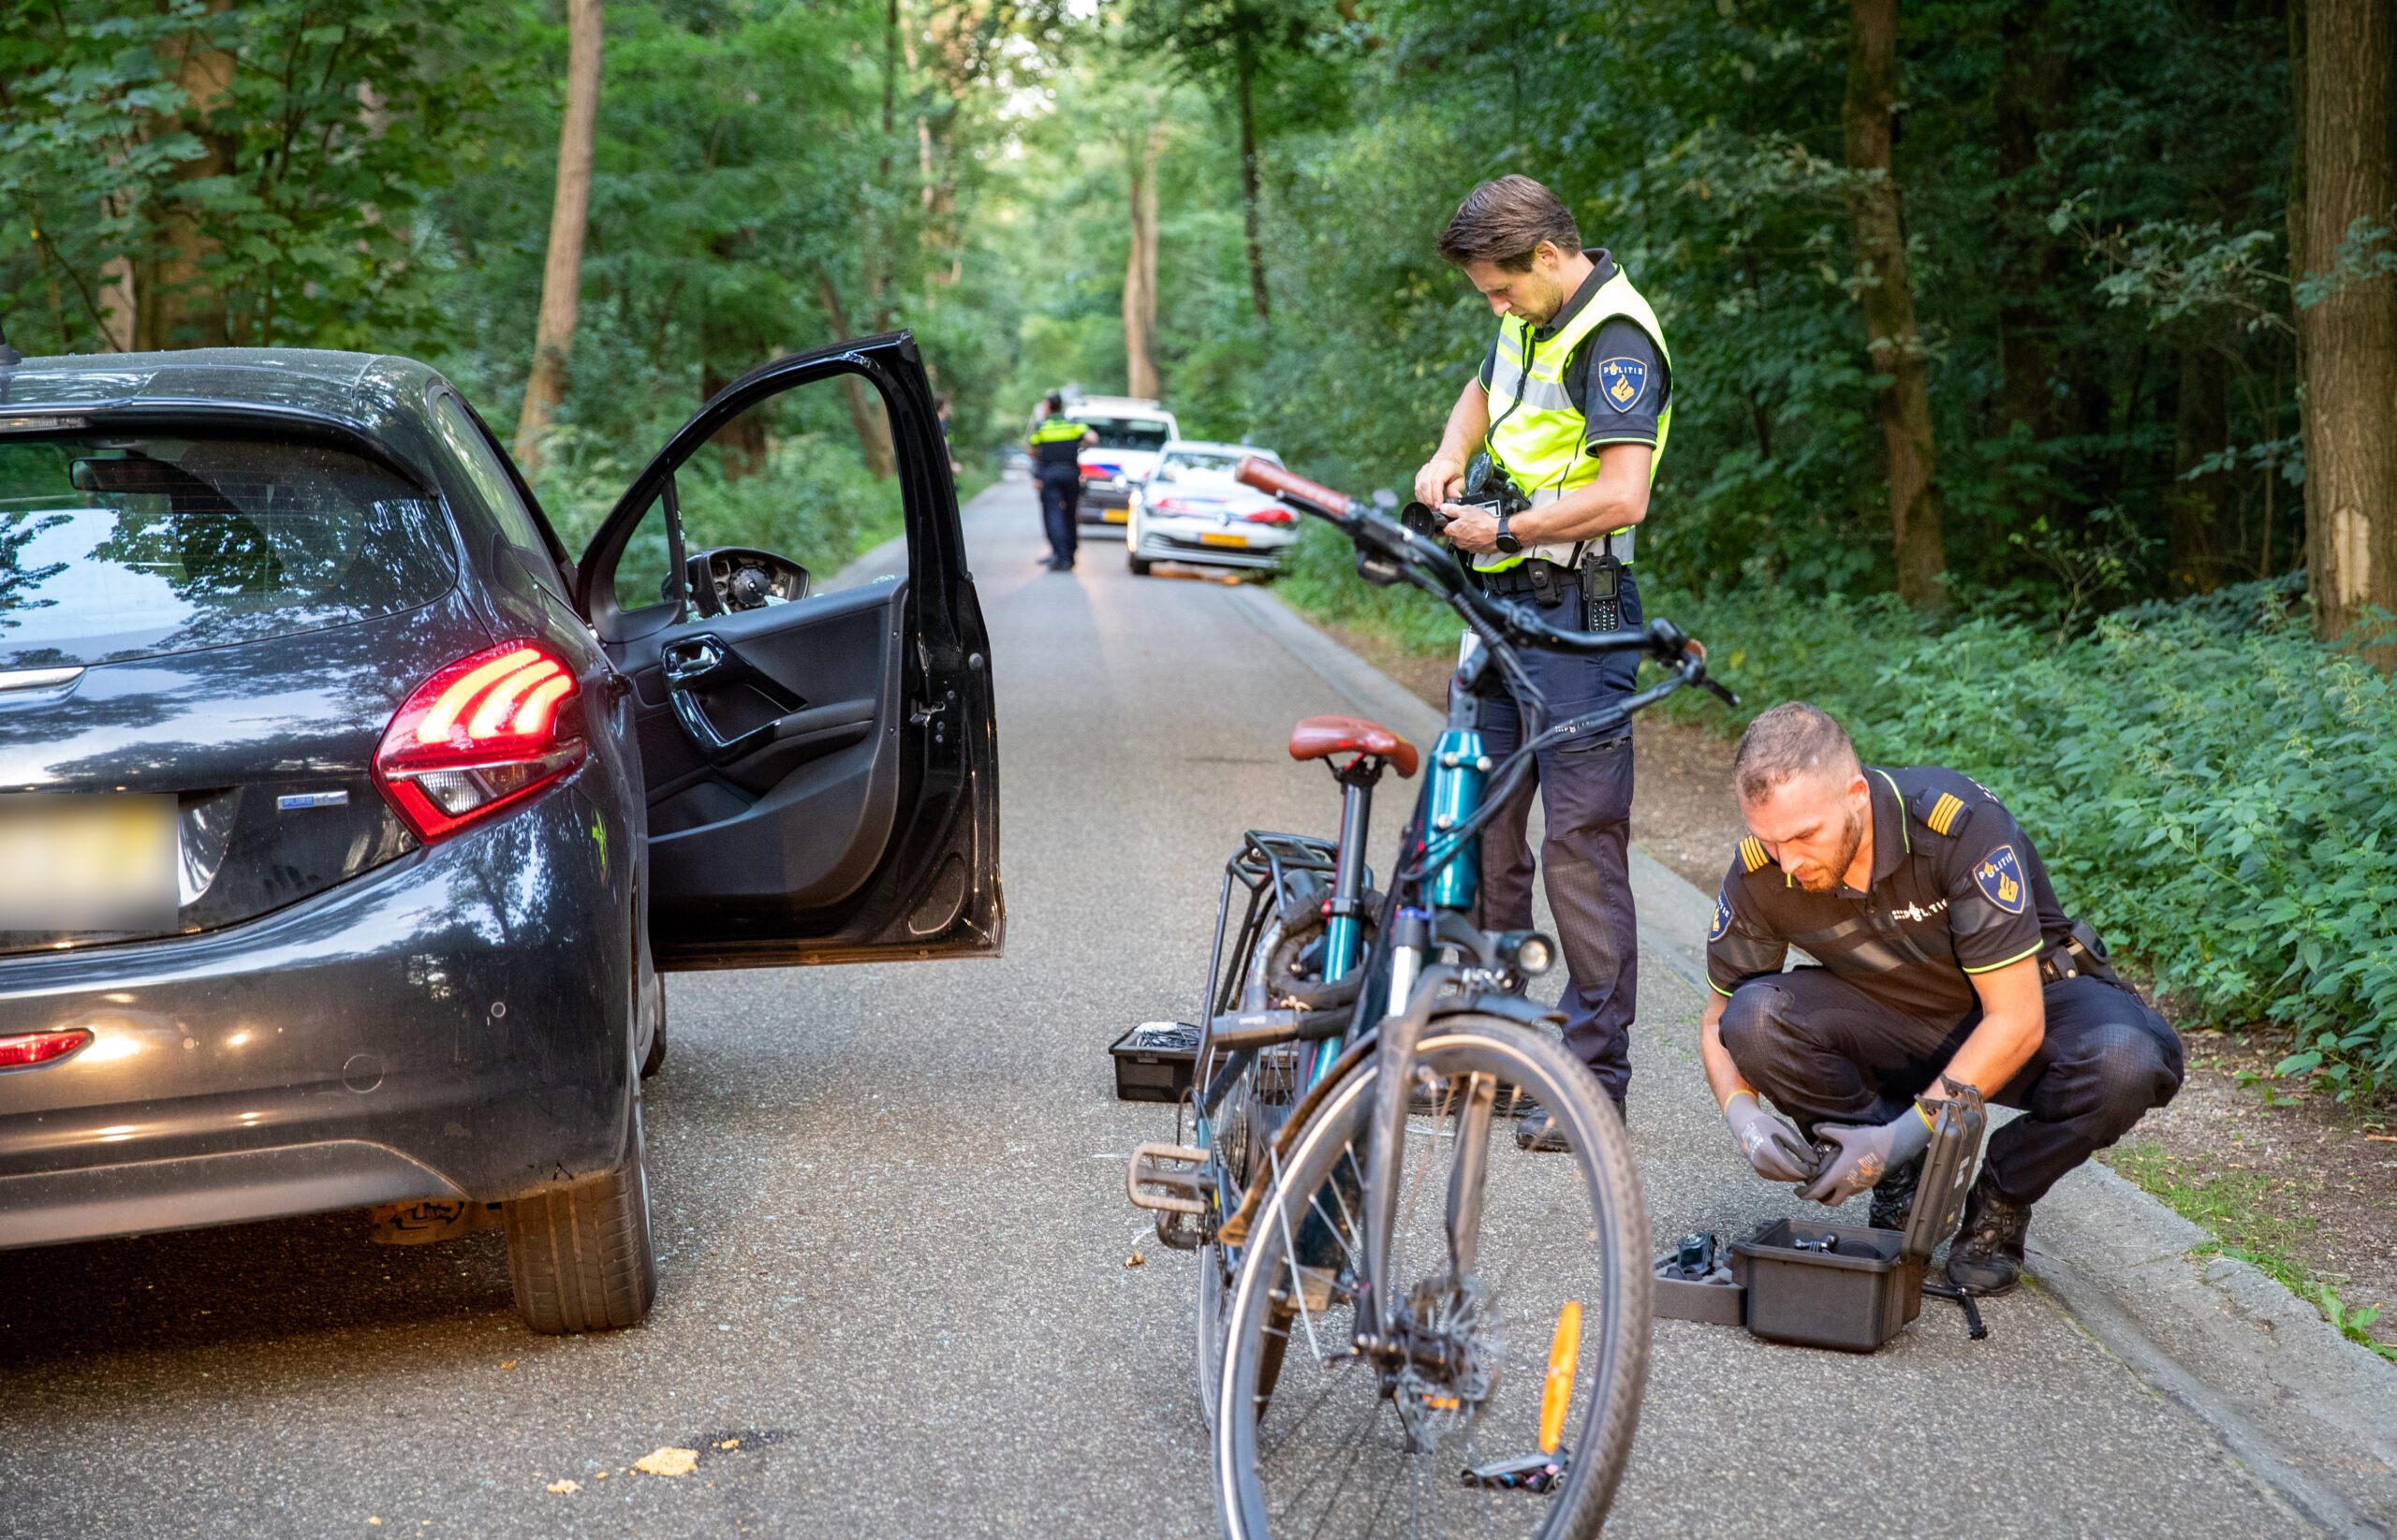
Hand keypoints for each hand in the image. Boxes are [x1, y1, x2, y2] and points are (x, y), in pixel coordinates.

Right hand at [1414, 455, 1463, 509]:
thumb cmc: (1454, 471)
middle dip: (1429, 499)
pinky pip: (1416, 488)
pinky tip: (1427, 502)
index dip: (1436, 494)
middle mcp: (1432, 466)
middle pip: (1425, 484)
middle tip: (1435, 508)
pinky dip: (1421, 497)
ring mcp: (1423, 470)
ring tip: (1431, 507)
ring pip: (1419, 487)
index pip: (1436, 480)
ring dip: (1424, 500)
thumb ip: (1456, 488)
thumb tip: (1455, 497)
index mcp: (1444, 466)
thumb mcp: (1460, 479)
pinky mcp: (1419, 475)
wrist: (1447, 460)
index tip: (1439, 505)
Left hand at [1442, 503, 1499, 553]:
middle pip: (1453, 533)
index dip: (1444, 523)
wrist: (1499, 534)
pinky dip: (1475, 538)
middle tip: (1466, 520)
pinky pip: (1472, 543)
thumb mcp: (1466, 510)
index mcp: (1453, 531)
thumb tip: (1443, 508)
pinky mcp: (1475, 550)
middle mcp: (1458, 541)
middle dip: (1457, 527)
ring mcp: (1467, 547)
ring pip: (1462, 538)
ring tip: (1475, 525)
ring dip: (1466, 533)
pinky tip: (1480, 532)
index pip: (1441, 529)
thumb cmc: (1483, 523)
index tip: (1447, 520)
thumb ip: (1452, 509)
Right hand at [1724, 1093, 1815, 1182]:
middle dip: (1803, 1173)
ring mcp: (1760, 1169)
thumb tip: (1814, 1162)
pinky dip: (1787, 1173)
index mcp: (1769, 1151)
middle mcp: (1762, 1164)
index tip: (1817, 1166)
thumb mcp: (1786, 1132)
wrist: (1746, 1127)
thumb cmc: (1768, 1125)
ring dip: (1796, 1174)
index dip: (1807, 1169)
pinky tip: (1792, 1164)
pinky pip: (1779, 1177)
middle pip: (1790, 1176)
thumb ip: (1800, 1148)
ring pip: (1786, 1178)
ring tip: (1804, 1164)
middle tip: (1813, 1166)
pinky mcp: (1761, 1172)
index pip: (1793, 1168)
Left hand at [1796, 1104, 1935, 1206]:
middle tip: (1813, 1190)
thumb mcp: (1845, 1134)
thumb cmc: (1869, 1140)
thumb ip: (1828, 1131)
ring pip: (1843, 1196)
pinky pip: (1853, 1190)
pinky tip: (1844, 1175)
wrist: (1894, 1145)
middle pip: (1831, 1202)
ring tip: (1828, 1181)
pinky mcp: (1869, 1184)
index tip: (1798, 1191)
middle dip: (1820, 1199)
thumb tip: (1814, 1128)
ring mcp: (1860, 1186)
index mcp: (1839, 1176)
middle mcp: (1849, 1185)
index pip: (1818, 1193)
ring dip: (1834, 1193)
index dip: (1805, 1194)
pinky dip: (1845, 1187)